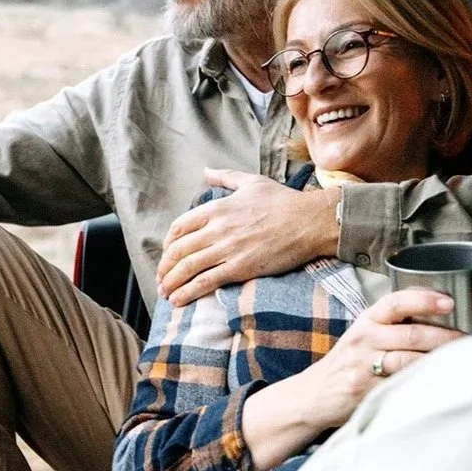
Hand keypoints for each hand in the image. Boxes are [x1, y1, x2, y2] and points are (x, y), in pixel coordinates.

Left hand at [158, 169, 337, 305]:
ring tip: (165, 293)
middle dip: (165, 267)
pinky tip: (179, 300)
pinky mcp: (241, 268)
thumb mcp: (251, 181)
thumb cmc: (284, 202)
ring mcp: (228, 249)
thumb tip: (206, 170)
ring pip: (188, 268)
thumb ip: (225, 177)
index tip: (168, 254)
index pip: (180, 226)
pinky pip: (206, 282)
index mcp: (218, 208)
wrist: (310, 222)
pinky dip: (188, 292)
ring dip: (171, 282)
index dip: (169, 243)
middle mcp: (218, 228)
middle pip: (179, 250)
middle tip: (161, 279)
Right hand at [297, 289, 463, 428]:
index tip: (449, 302)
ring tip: (464, 362)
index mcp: (368, 320)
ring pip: (409, 360)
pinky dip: (422, 384)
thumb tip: (442, 318)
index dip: (423, 300)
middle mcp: (364, 338)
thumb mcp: (365, 335)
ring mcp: (363, 365)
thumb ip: (395, 326)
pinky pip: (400, 385)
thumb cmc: (349, 362)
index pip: (396, 302)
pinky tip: (441, 384)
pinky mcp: (364, 390)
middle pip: (412, 334)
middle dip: (446, 337)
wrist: (314, 394)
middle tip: (471, 341)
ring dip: (439, 361)